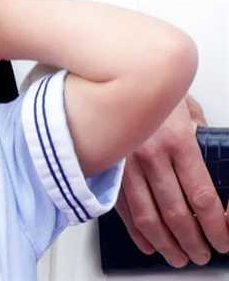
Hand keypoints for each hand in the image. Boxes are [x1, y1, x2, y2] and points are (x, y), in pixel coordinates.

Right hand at [115, 95, 227, 267]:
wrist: (111, 69)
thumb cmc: (151, 85)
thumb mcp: (188, 107)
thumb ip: (200, 136)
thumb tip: (213, 163)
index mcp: (178, 141)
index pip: (203, 197)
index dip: (216, 226)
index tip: (223, 240)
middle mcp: (151, 154)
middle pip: (177, 213)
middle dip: (193, 242)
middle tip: (202, 254)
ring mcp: (126, 162)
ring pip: (148, 216)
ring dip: (166, 243)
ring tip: (178, 256)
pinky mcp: (108, 165)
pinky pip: (121, 206)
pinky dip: (135, 230)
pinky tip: (147, 242)